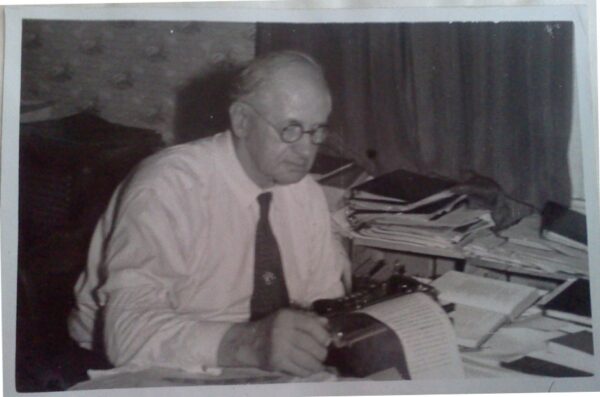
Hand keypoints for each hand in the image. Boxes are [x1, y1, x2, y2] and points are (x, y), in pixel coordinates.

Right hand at [217, 309, 331, 376]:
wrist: (249, 342)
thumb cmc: (272, 328)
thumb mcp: (287, 317)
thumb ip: (307, 318)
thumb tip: (327, 323)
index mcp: (287, 317)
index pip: (311, 325)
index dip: (323, 335)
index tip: (327, 341)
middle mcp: (283, 331)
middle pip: (311, 345)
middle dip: (321, 353)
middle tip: (322, 355)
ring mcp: (279, 348)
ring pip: (307, 360)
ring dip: (316, 365)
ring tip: (318, 365)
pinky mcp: (276, 362)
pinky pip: (298, 370)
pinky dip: (306, 372)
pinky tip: (308, 370)